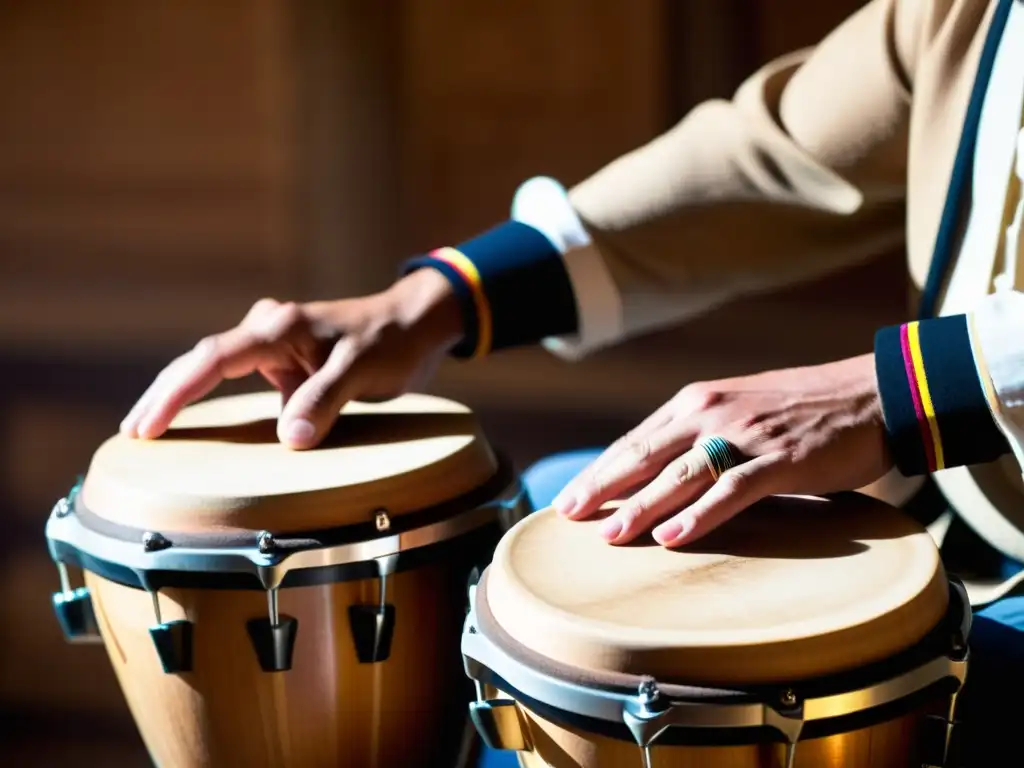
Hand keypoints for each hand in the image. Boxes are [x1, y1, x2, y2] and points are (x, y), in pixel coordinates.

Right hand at [120, 268, 461, 448]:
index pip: (212, 359)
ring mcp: (274, 343)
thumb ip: (327, 399)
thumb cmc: (393, 342)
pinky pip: (237, 379)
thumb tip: (291, 439)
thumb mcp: (363, 370)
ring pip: (214, 369)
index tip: (148, 425)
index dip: (177, 392)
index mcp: (278, 327)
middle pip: (201, 360)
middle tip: (132, 432)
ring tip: (147, 431)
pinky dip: (213, 399)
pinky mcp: (285, 360)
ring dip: (181, 395)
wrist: (416, 324)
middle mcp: (268, 329)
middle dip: (164, 395)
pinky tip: (197, 425)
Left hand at [552, 354, 891, 546]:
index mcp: (696, 402)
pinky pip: (732, 488)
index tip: (568, 498)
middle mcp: (711, 412)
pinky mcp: (781, 458)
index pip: (634, 441)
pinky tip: (672, 537)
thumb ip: (699, 435)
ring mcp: (745, 433)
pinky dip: (700, 514)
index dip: (599, 471)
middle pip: (643, 454)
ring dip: (642, 505)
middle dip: (602, 487)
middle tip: (566, 516)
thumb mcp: (737, 410)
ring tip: (610, 535)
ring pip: (680, 473)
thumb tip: (659, 475)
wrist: (873, 390)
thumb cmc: (801, 407)